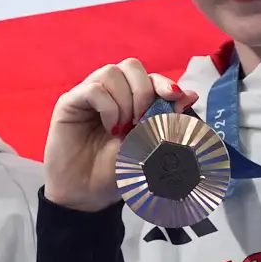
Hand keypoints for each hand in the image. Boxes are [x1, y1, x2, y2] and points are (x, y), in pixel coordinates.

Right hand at [44, 59, 194, 210]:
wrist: (89, 195)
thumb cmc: (117, 171)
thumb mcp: (148, 145)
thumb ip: (167, 120)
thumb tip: (190, 94)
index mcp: (130, 100)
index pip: (148, 76)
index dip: (163, 83)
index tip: (173, 97)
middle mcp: (109, 92)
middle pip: (130, 66)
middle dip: (143, 91)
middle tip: (142, 121)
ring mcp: (88, 95)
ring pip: (111, 72)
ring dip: (125, 101)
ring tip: (123, 129)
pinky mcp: (69, 103)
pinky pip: (93, 89)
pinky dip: (108, 107)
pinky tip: (110, 128)